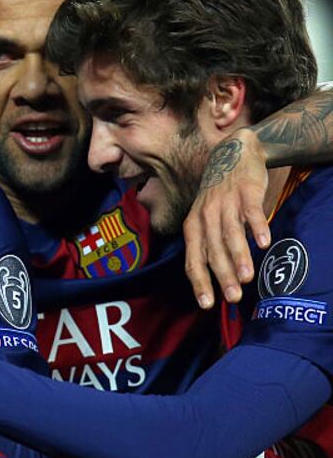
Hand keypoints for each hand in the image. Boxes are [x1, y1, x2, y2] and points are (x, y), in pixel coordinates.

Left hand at [184, 129, 269, 307]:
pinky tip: (264, 244)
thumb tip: (214, 280)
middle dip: (222, 276)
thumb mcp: (205, 219)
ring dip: (239, 256)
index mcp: (193, 226)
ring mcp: (225, 203)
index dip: (199, 282)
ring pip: (230, 233)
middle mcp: (205, 216)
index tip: (206, 304)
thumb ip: (209, 245)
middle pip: (213, 250)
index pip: (193, 259)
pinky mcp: (245, 191)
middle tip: (233, 297)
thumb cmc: (219, 197)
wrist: (233, 153)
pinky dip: (257, 227)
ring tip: (247, 277)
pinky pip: (251, 212)